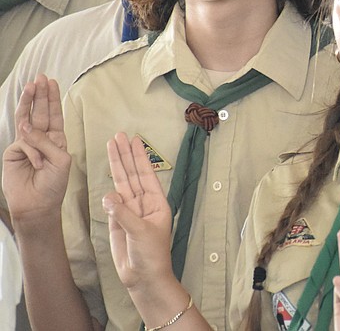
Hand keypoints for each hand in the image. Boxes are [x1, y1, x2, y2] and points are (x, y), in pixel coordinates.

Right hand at [2, 75, 69, 222]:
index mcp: (57, 140)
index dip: (52, 99)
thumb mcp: (61, 161)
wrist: (38, 204)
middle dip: (40, 95)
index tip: (51, 82)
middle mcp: (42, 139)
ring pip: (27, 119)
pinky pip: (24, 143)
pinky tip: (37, 161)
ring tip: (31, 86)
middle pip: (40, 112)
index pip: (54, 115)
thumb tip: (27, 128)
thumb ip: (46, 142)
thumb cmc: (54, 184)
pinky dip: (32, 150)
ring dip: (29, 102)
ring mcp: (26, 144)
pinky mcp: (14, 152)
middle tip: (40, 77)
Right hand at [103, 133, 173, 291]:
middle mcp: (144, 203)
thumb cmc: (151, 255)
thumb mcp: (141, 232)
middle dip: (125, 155)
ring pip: (121, 184)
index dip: (139, 157)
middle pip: (132, 174)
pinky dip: (109, 194)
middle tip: (119, 136)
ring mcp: (130, 211)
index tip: (134, 140)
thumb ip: (123, 213)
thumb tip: (109, 196)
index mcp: (157, 202)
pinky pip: (112, 203)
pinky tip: (109, 186)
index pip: (146, 174)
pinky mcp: (118, 221)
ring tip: (111, 146)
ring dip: (116, 166)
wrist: (143, 277)